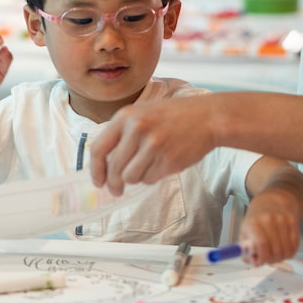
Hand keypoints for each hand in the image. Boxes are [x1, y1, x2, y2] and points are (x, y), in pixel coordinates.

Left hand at [89, 96, 216, 195]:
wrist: (207, 117)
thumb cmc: (173, 115)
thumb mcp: (142, 113)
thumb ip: (123, 133)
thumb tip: (104, 164)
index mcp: (126, 116)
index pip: (99, 148)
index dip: (95, 169)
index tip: (98, 181)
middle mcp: (137, 130)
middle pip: (114, 169)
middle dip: (114, 184)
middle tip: (116, 189)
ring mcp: (154, 146)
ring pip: (131, 177)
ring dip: (136, 179)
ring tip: (147, 168)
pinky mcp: (168, 160)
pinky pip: (149, 179)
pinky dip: (152, 177)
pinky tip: (161, 164)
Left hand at [238, 189, 302, 265]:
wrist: (271, 202)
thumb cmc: (256, 221)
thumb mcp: (244, 233)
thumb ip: (246, 251)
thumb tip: (254, 262)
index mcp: (253, 223)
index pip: (261, 244)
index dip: (262, 257)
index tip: (260, 262)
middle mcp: (268, 220)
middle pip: (276, 250)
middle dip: (272, 260)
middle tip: (269, 259)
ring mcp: (282, 220)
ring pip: (287, 250)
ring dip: (282, 257)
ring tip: (276, 254)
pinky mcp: (293, 221)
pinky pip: (295, 245)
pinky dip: (290, 252)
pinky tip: (284, 250)